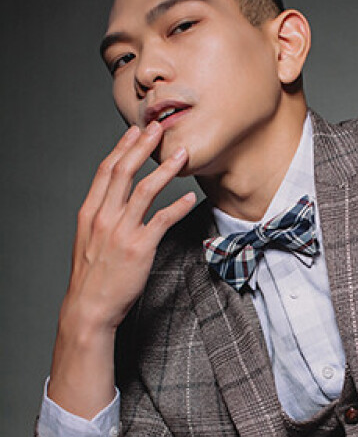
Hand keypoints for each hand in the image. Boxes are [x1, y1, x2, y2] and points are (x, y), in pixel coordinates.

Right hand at [48, 121, 195, 417]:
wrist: (89, 307)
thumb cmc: (92, 277)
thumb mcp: (88, 241)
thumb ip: (102, 219)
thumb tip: (117, 203)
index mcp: (89, 212)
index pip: (106, 171)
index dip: (122, 148)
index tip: (135, 131)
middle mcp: (103, 217)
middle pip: (124, 171)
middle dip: (142, 147)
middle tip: (159, 128)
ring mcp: (121, 232)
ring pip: (146, 190)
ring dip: (165, 169)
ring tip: (182, 154)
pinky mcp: (139, 248)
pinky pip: (163, 219)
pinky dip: (178, 205)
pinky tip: (189, 196)